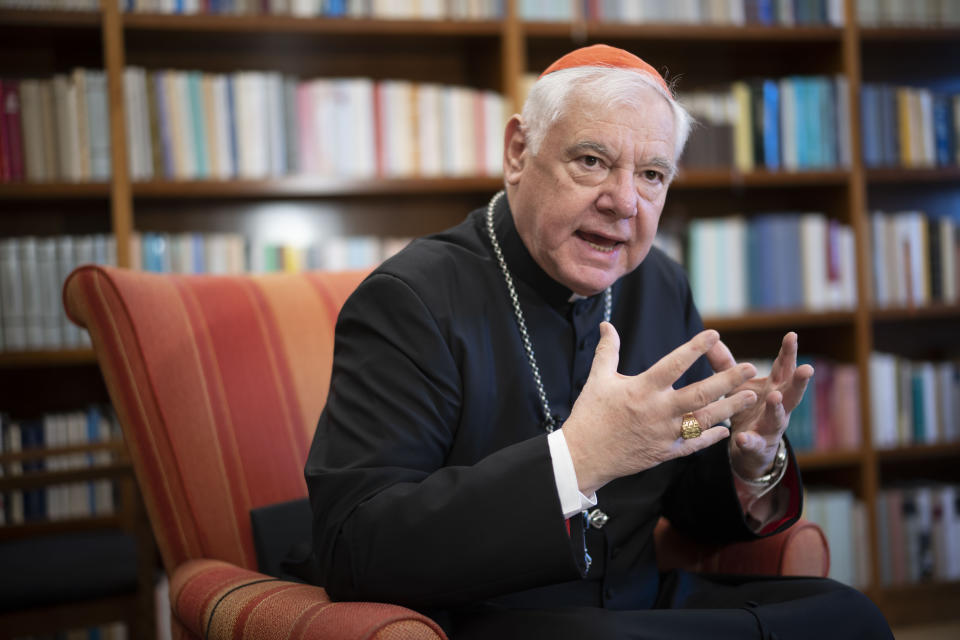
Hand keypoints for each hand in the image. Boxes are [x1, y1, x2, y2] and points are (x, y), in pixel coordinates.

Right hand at [562, 323, 758, 494]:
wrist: (583, 456)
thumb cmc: (589, 415)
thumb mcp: (597, 379)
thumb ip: (608, 351)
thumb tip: (607, 324)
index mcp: (641, 390)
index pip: (674, 364)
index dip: (695, 348)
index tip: (714, 334)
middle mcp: (657, 412)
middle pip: (700, 394)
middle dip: (728, 380)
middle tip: (751, 367)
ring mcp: (663, 434)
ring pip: (704, 420)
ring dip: (730, 408)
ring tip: (750, 396)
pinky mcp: (664, 453)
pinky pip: (694, 445)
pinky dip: (711, 437)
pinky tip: (726, 428)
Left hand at [707, 332, 813, 479]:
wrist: (750, 449)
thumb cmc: (747, 409)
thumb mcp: (738, 386)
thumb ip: (725, 364)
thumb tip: (711, 338)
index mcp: (774, 389)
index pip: (783, 368)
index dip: (788, 352)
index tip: (792, 335)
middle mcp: (778, 408)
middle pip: (792, 393)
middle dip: (799, 381)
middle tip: (807, 368)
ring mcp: (770, 428)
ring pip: (777, 419)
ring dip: (777, 408)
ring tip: (774, 397)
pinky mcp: (758, 447)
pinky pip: (753, 444)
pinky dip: (748, 441)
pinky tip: (741, 437)